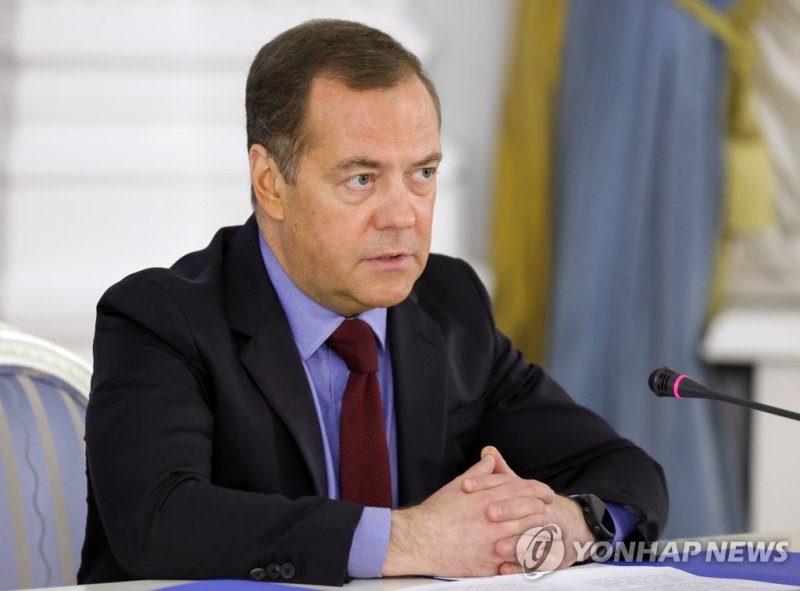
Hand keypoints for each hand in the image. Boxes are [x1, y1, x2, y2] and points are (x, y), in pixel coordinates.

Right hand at [381, 453, 555, 576]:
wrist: (419, 539)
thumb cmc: (436, 513)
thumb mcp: (457, 485)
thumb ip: (479, 472)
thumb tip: (490, 459)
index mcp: (486, 497)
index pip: (521, 490)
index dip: (538, 490)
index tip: (547, 493)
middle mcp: (492, 519)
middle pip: (529, 512)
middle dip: (544, 511)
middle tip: (552, 511)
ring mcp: (492, 543)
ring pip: (526, 537)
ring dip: (540, 534)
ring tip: (549, 532)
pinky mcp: (488, 564)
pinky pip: (514, 562)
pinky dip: (526, 558)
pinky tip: (534, 556)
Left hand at [467, 446, 596, 574]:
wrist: (568, 529)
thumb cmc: (532, 508)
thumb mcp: (518, 489)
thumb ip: (502, 473)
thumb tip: (487, 451)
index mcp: (536, 494)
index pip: (516, 485)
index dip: (489, 483)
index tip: (467, 487)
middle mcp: (547, 512)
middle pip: (530, 510)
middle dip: (510, 510)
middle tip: (488, 514)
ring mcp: (553, 535)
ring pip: (537, 538)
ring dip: (517, 543)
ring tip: (497, 547)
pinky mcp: (553, 557)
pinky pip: (539, 564)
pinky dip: (521, 567)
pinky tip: (503, 568)